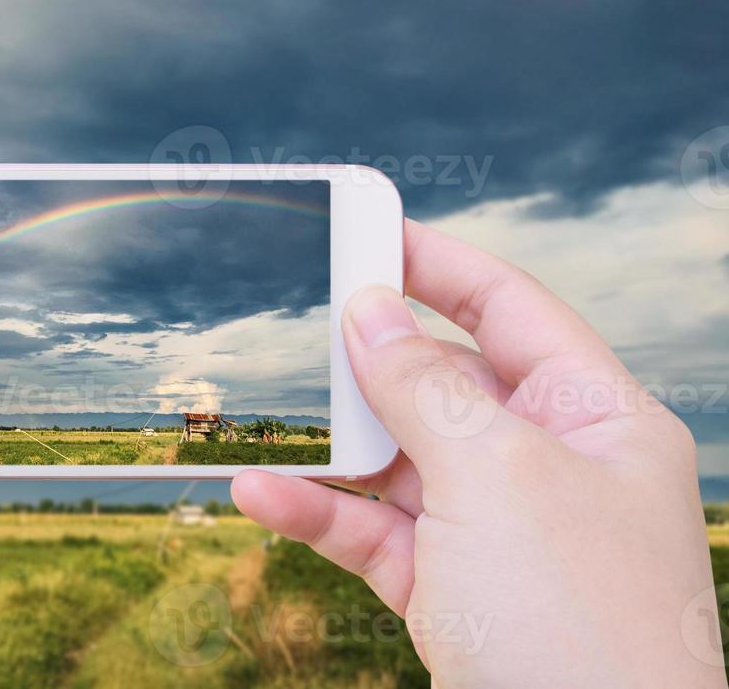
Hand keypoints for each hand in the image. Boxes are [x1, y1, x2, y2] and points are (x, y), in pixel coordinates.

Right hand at [232, 220, 725, 686]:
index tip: (363, 227)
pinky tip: (261, 495)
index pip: (510, 310)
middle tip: (293, 324)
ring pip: (394, 460)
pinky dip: (317, 512)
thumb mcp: (495, 479)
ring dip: (326, 446)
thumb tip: (367, 311)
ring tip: (263, 423)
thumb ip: (423, 387)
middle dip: (366, 361)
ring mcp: (496, 533)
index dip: (437, 265)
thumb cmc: (582, 632)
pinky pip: (371, 531)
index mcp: (596, 420)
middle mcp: (548, 468)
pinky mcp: (449, 591)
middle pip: (441, 381)